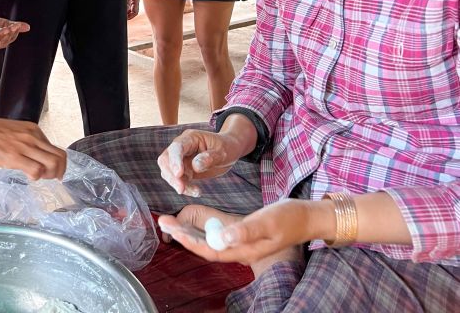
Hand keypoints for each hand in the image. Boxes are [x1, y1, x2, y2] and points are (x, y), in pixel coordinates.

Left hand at [0, 15, 29, 50]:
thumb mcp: (1, 23)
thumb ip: (13, 25)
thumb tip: (28, 27)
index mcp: (0, 43)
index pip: (10, 39)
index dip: (14, 33)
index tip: (18, 25)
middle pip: (3, 42)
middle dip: (8, 34)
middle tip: (13, 27)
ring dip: (1, 36)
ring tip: (6, 29)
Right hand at [0, 112, 66, 179]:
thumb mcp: (14, 132)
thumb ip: (26, 142)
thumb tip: (31, 156)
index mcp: (33, 130)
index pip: (55, 148)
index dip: (58, 163)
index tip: (54, 171)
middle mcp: (33, 137)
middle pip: (60, 156)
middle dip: (60, 171)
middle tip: (53, 178)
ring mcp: (26, 147)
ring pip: (53, 164)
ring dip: (50, 175)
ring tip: (41, 178)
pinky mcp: (16, 157)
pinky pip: (37, 170)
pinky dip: (37, 177)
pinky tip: (29, 177)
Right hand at [157, 128, 243, 196]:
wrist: (229, 150)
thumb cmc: (226, 147)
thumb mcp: (223, 152)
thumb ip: (210, 158)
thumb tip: (195, 166)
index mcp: (190, 138)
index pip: (177, 147)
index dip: (175, 160)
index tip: (179, 174)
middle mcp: (181, 147)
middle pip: (166, 159)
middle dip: (171, 175)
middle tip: (182, 189)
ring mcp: (180, 158)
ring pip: (168, 171)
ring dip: (177, 184)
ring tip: (195, 192)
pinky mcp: (182, 169)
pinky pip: (177, 180)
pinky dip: (184, 188)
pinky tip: (196, 192)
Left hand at [159, 201, 311, 269]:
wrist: (306, 218)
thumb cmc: (289, 218)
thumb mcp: (267, 221)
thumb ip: (245, 231)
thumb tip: (222, 238)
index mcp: (244, 250)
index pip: (210, 251)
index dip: (190, 242)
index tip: (173, 230)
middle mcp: (239, 250)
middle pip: (205, 247)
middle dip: (182, 236)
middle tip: (162, 221)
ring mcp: (240, 243)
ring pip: (208, 242)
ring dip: (189, 232)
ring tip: (170, 221)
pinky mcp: (241, 234)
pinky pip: (216, 235)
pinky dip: (201, 229)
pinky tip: (190, 221)